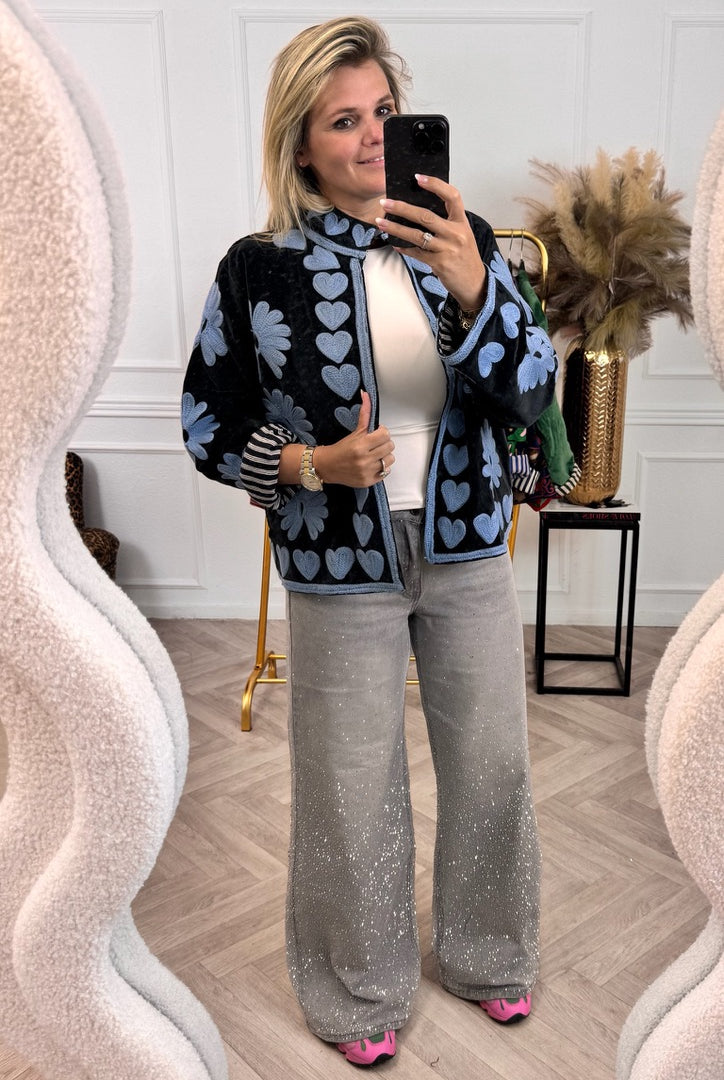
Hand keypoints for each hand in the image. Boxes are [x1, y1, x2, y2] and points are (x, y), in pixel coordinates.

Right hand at [315, 391, 394, 486]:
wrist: (327, 466)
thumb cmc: (341, 448)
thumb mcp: (354, 431)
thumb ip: (364, 413)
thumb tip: (366, 394)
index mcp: (361, 445)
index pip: (385, 435)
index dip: (382, 433)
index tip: (376, 434)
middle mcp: (364, 459)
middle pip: (390, 446)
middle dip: (383, 444)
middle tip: (374, 445)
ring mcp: (367, 472)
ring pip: (390, 459)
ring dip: (384, 456)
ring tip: (374, 455)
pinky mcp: (369, 481)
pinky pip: (386, 472)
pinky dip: (381, 468)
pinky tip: (371, 464)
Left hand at [375, 175, 485, 313]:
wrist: (474, 283)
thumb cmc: (465, 257)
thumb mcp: (462, 234)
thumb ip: (446, 222)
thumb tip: (418, 210)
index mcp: (462, 222)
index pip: (452, 196)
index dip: (435, 184)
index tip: (418, 177)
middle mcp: (455, 234)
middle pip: (426, 216)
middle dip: (402, 208)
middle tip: (386, 202)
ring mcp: (447, 249)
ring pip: (417, 235)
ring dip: (396, 228)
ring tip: (381, 222)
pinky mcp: (439, 263)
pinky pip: (416, 253)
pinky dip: (403, 247)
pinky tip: (394, 242)